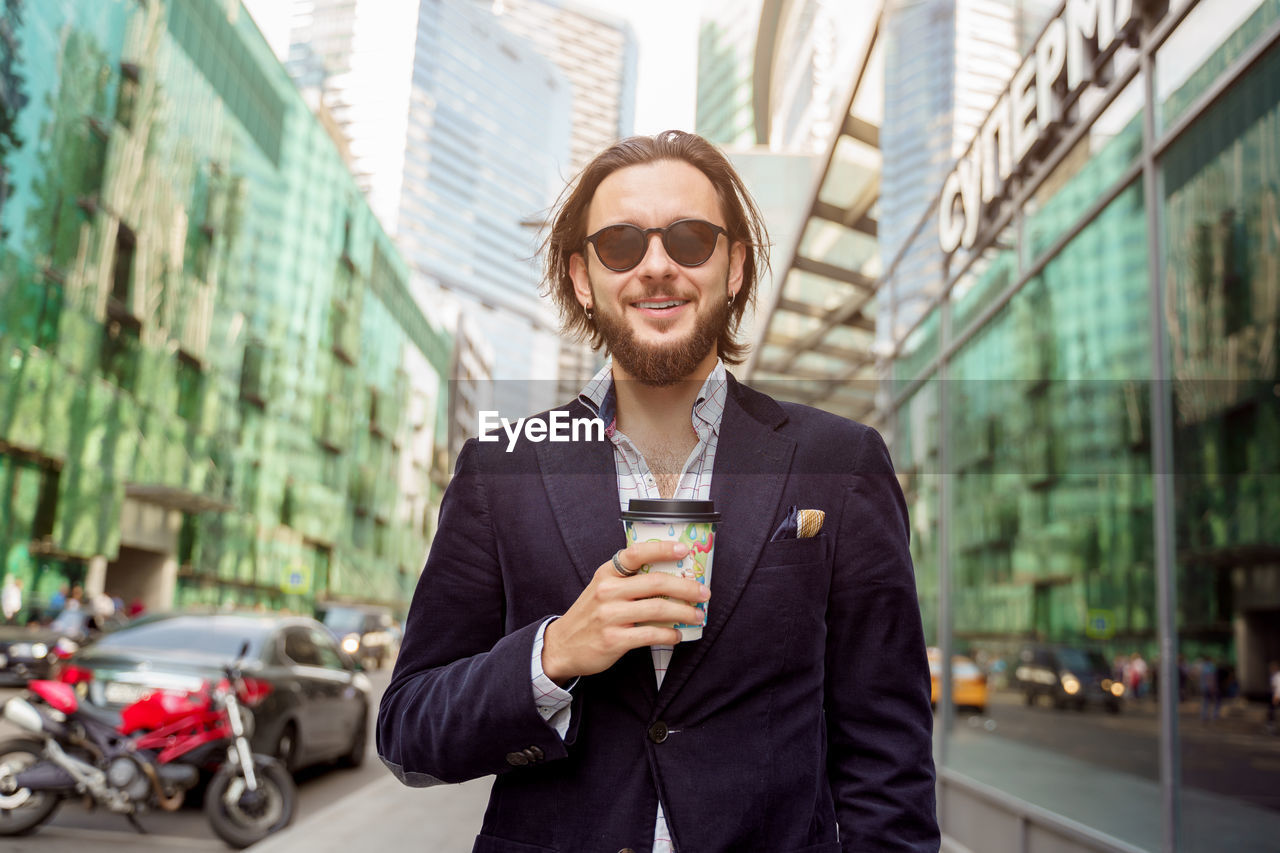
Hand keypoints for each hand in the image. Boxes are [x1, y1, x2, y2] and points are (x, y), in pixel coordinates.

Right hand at [541, 541, 709, 685]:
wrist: (562, 646)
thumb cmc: (590, 615)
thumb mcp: (602, 589)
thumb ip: (627, 581)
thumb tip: (669, 578)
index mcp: (607, 574)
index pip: (635, 554)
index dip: (661, 549)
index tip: (684, 550)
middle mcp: (608, 591)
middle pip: (655, 583)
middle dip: (686, 587)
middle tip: (704, 592)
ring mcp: (610, 616)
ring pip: (657, 609)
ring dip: (684, 612)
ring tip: (697, 615)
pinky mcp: (614, 640)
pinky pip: (651, 634)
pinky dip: (669, 634)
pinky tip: (677, 635)